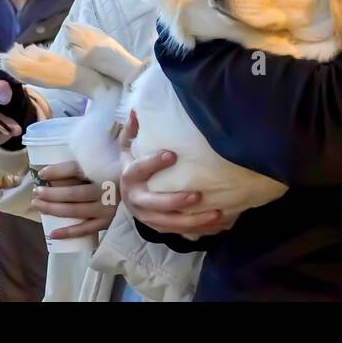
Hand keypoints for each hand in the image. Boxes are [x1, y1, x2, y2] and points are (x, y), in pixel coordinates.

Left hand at [31, 160, 116, 238]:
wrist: (138, 191)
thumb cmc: (114, 174)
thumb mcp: (102, 163)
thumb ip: (82, 163)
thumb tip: (49, 170)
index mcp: (104, 170)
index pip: (76, 169)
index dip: (58, 171)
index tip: (41, 173)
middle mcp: (106, 190)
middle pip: (74, 192)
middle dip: (52, 193)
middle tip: (36, 191)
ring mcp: (107, 209)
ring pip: (76, 211)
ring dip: (54, 209)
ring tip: (37, 205)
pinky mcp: (107, 222)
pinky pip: (85, 229)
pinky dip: (69, 232)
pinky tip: (52, 233)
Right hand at [119, 111, 237, 237]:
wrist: (124, 196)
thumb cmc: (132, 167)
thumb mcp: (127, 148)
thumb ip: (132, 131)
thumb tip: (136, 110)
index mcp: (129, 177)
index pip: (138, 170)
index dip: (153, 163)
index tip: (172, 155)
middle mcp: (136, 200)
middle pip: (154, 204)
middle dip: (175, 201)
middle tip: (197, 195)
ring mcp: (148, 217)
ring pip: (170, 223)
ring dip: (193, 221)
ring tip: (216, 214)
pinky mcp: (159, 228)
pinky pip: (179, 232)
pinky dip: (198, 230)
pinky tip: (217, 226)